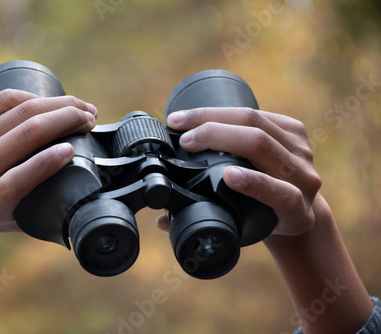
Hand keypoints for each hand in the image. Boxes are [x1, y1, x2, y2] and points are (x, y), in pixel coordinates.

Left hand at [0, 89, 96, 242]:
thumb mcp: (16, 222)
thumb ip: (48, 215)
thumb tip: (90, 203)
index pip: (19, 179)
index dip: (49, 161)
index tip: (73, 149)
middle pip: (26, 134)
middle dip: (67, 119)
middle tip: (91, 118)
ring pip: (20, 111)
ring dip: (58, 105)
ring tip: (80, 108)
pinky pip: (3, 99)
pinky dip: (33, 97)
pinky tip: (52, 101)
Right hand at [156, 107, 321, 239]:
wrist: (296, 207)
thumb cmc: (263, 220)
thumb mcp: (244, 228)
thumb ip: (208, 223)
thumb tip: (162, 222)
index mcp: (295, 211)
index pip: (281, 193)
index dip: (254, 183)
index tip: (226, 175)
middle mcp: (303, 178)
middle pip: (260, 144)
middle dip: (216, 136)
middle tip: (182, 139)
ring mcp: (302, 151)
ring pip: (257, 121)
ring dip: (212, 117)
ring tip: (181, 121)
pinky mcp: (296, 129)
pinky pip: (258, 112)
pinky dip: (223, 111)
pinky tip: (200, 114)